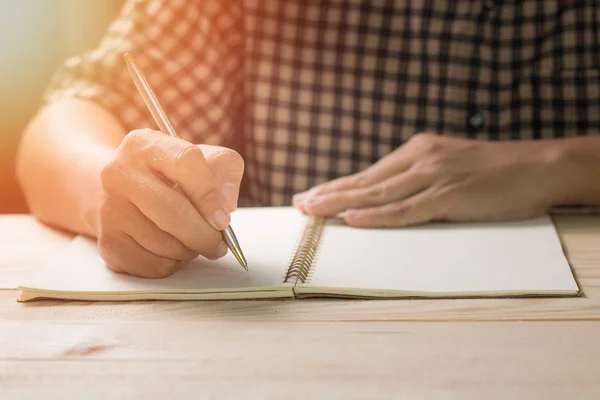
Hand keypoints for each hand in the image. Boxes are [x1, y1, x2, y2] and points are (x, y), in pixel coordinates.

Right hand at [98, 129, 243, 277]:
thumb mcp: (204, 159)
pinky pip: (152, 265)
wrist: (125, 193)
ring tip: (192, 241)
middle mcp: (119, 172)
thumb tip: (225, 203)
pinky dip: (171, 264)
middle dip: (204, 234)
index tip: (223, 219)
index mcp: (145, 144)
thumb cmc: (173, 177)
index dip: (209, 194)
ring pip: (163, 243)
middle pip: (171, 210)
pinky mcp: (108, 242)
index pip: (185, 162)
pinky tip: (171, 250)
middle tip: (219, 244)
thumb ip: (225, 170)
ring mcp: (109, 208)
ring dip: (189, 250)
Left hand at [293, 133, 563, 227]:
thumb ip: (419, 178)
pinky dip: (377, 215)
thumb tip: (388, 198)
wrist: (537, 166)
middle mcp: (419, 159)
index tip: (311, 194)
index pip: (369, 173)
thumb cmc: (494, 170)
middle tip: (299, 204)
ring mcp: (433, 176)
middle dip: (329, 194)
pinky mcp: (449, 195)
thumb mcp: (449, 166)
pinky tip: (353, 219)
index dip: (337, 185)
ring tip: (312, 211)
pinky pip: (406, 209)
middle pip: (365, 181)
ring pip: (378, 193)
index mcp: (417, 150)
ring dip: (341, 203)